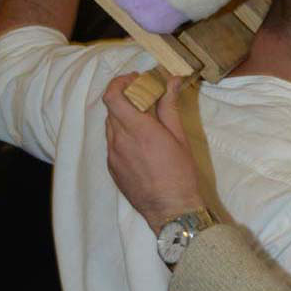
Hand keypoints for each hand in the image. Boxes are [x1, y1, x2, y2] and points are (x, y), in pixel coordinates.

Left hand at [104, 74, 202, 232]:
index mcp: (137, 129)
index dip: (119, 83)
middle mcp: (119, 141)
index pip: (112, 96)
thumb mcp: (179, 137)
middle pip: (111, 109)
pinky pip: (112, 143)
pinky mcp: (112, 168)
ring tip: (143, 120)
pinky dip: (122, 134)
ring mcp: (112, 156)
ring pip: (110, 126)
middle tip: (143, 96)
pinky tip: (139, 142)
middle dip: (125, 97)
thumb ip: (170, 106)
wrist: (170, 210)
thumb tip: (171, 81)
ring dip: (123, 116)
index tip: (134, 80)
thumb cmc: (180, 173)